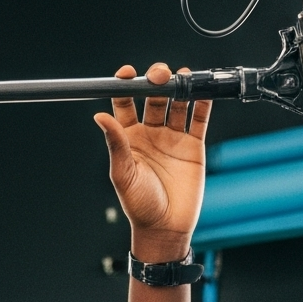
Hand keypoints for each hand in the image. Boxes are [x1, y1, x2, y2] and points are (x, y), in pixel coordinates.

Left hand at [96, 63, 209, 262]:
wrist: (166, 228)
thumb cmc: (140, 206)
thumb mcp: (124, 174)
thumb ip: (116, 143)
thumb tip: (99, 116)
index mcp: (129, 138)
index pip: (125, 103)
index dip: (125, 85)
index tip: (126, 73)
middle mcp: (151, 134)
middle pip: (154, 97)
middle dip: (156, 81)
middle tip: (160, 75)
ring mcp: (173, 137)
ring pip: (177, 103)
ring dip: (180, 87)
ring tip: (183, 78)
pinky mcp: (193, 145)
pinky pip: (199, 118)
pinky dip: (202, 102)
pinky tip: (203, 90)